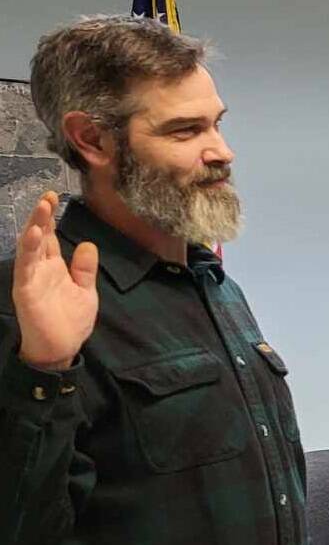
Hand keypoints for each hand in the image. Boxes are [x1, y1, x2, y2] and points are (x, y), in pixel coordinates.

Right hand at [11, 192, 97, 369]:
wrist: (61, 348)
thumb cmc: (70, 321)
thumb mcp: (84, 291)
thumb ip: (84, 269)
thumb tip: (86, 244)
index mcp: (54, 267)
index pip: (50, 237)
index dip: (50, 218)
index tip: (54, 197)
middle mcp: (40, 268)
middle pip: (39, 237)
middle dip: (42, 216)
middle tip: (48, 195)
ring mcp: (31, 278)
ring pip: (29, 247)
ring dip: (35, 226)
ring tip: (42, 207)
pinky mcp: (26, 290)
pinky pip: (25, 267)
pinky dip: (28, 250)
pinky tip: (33, 235)